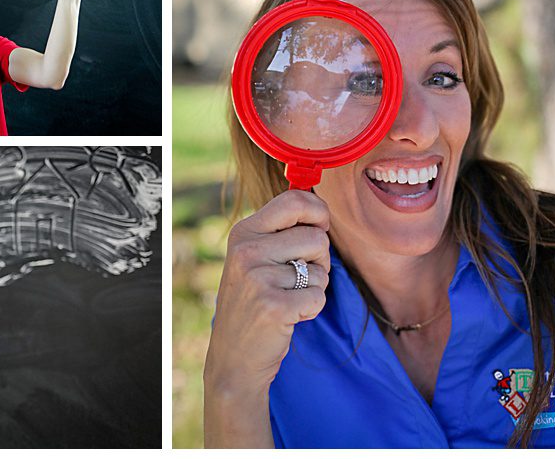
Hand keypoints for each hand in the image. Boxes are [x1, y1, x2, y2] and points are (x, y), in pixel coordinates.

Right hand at [204, 190, 331, 391]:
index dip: (319, 212)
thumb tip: (319, 208)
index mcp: (244, 232)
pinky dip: (311, 309)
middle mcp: (247, 250)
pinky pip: (318, 297)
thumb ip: (280, 232)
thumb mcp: (254, 258)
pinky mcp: (273, 305)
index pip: (294, 200)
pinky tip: (289, 315)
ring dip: (315, 287)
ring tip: (289, 297)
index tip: (320, 227)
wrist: (234, 355)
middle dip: (320, 260)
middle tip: (298, 277)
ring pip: (320, 269)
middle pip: (317, 237)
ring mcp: (257, 278)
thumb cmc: (253, 302)